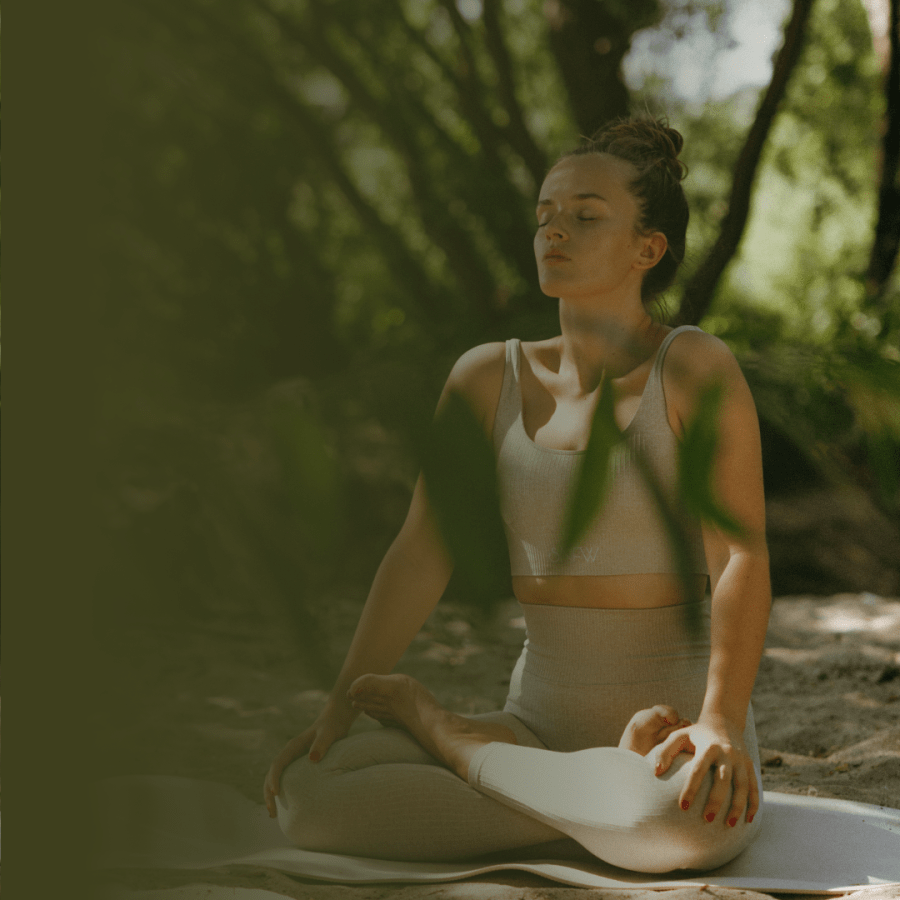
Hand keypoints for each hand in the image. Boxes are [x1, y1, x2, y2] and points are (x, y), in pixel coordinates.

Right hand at [263, 699, 357, 817]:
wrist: (334, 721)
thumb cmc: (332, 727)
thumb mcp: (329, 734)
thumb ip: (322, 744)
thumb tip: (312, 759)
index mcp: (293, 746)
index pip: (278, 763)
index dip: (274, 778)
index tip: (276, 793)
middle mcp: (290, 754)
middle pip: (272, 773)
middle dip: (268, 792)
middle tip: (271, 812)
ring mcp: (293, 760)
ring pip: (277, 778)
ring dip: (272, 795)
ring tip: (273, 814)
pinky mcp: (298, 766)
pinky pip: (286, 780)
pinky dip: (282, 792)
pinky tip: (286, 806)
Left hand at [653, 714, 758, 825]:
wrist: (724, 722)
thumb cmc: (696, 734)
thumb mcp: (679, 736)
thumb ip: (665, 751)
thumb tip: (656, 772)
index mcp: (708, 747)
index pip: (698, 770)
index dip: (691, 788)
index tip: (683, 807)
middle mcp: (726, 753)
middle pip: (723, 780)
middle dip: (716, 801)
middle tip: (707, 820)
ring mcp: (741, 759)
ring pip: (743, 785)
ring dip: (738, 806)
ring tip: (729, 825)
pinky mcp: (750, 765)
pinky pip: (754, 786)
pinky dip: (754, 803)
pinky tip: (748, 820)